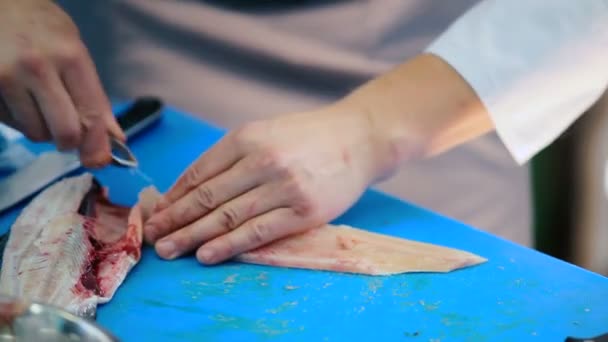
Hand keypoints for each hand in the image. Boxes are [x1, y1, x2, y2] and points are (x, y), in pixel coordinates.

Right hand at [0, 0, 123, 166]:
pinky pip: (10, 123)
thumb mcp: (74, 49)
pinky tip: (16, 94)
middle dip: (70, 141)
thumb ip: (93, 95)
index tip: (100, 159)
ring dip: (42, 127)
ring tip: (37, 100)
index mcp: (70, 56)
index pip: (92, 114)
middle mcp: (38, 67)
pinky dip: (18, 118)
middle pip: (65, 134)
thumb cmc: (40, 27)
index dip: (98, 143)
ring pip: (36, 133)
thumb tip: (114, 138)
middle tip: (67, 132)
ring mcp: (6, 77)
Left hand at [143, 106, 390, 263]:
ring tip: (169, 250)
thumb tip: (192, 188)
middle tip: (152, 236)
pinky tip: (207, 254)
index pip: (199, 172)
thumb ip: (232, 156)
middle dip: (174, 219)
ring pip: (227, 217)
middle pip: (207, 197)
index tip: (157, 213)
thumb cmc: (309, 137)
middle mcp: (262, 161)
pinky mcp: (302, 211)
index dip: (174, 196)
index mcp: (247, 138)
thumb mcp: (266, 133)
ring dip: (193, 236)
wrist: (359, 139)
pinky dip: (229, 245)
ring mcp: (283, 187)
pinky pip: (257, 232)